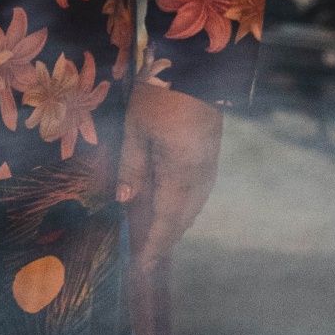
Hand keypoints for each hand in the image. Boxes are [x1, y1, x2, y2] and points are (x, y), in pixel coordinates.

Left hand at [116, 81, 222, 265]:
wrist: (197, 68)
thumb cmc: (159, 94)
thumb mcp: (136, 129)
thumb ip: (131, 167)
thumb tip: (123, 200)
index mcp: (181, 173)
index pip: (166, 220)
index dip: (152, 244)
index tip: (140, 265)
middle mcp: (201, 177)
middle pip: (182, 219)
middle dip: (163, 239)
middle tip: (142, 257)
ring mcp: (209, 167)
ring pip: (192, 208)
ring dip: (173, 224)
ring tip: (151, 237)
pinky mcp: (210, 157)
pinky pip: (196, 193)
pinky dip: (181, 207)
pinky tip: (167, 207)